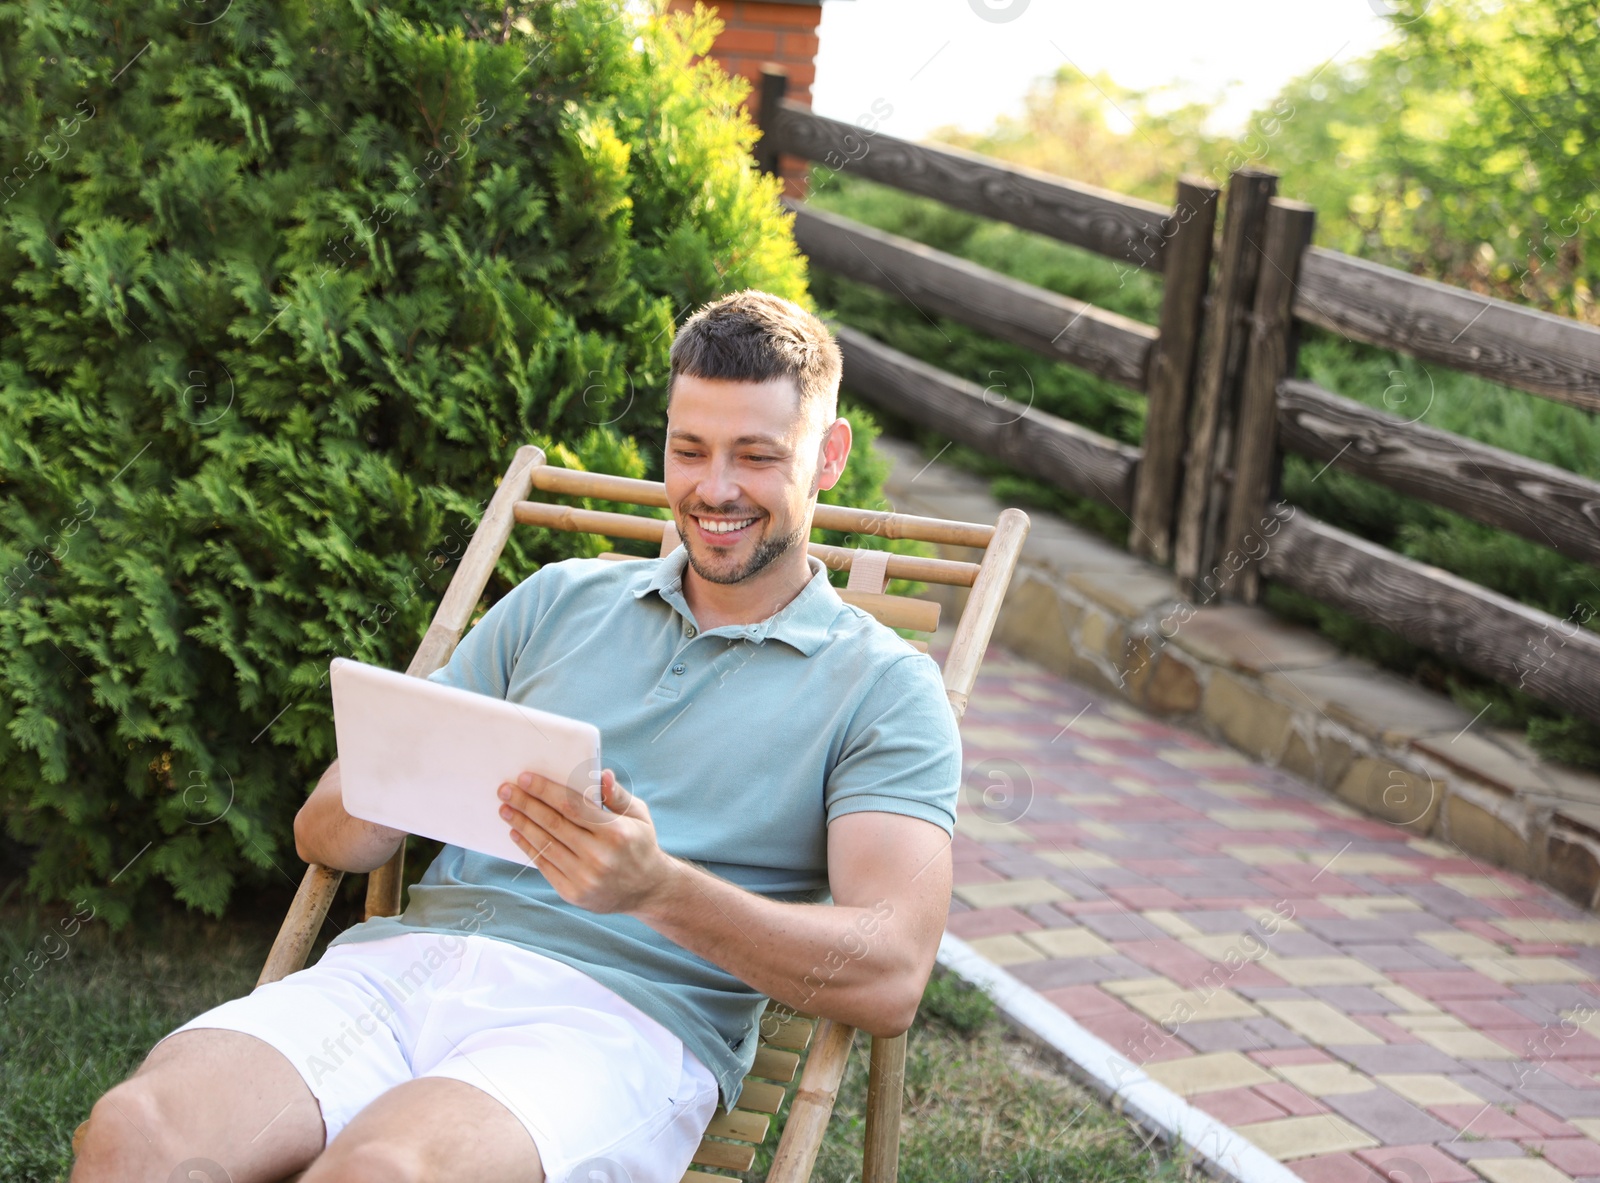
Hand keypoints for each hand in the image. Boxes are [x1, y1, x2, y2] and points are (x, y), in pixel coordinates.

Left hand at [497, 768, 673, 913]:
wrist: (647, 890)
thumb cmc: (639, 844)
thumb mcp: (638, 815)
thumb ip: (617, 795)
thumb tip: (601, 774)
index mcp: (616, 832)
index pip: (572, 806)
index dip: (546, 791)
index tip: (525, 778)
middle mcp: (600, 856)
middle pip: (553, 824)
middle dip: (526, 804)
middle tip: (505, 790)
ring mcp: (585, 878)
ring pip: (545, 845)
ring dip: (521, 824)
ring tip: (506, 809)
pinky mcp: (574, 893)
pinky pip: (545, 866)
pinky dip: (528, 848)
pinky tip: (517, 833)